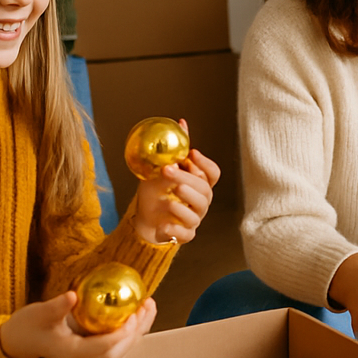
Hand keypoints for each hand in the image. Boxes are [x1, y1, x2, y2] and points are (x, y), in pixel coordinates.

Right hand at [0, 290, 154, 357]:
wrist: (17, 343)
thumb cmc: (26, 328)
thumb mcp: (38, 314)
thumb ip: (56, 307)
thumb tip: (73, 295)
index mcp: (73, 354)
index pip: (105, 347)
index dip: (122, 332)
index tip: (132, 313)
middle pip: (118, 352)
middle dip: (137, 331)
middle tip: (147, 306)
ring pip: (120, 350)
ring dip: (137, 331)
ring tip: (148, 307)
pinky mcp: (90, 351)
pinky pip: (115, 344)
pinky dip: (128, 331)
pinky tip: (133, 312)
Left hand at [132, 120, 216, 244]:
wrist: (144, 219)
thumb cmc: (156, 193)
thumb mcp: (161, 168)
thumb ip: (174, 150)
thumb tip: (181, 123)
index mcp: (199, 184)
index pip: (213, 173)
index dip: (205, 164)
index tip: (191, 153)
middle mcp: (201, 201)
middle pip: (204, 189)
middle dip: (187, 179)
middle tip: (168, 171)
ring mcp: (194, 218)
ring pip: (198, 210)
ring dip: (183, 202)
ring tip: (168, 197)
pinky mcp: (185, 235)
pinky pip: (187, 233)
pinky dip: (175, 228)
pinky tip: (164, 222)